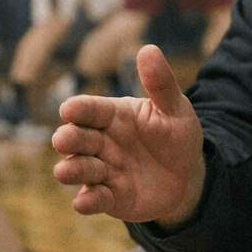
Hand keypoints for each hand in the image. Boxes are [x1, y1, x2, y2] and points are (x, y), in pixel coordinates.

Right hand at [51, 44, 205, 226]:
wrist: (187, 176)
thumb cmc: (176, 136)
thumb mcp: (175, 109)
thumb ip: (161, 84)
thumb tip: (148, 48)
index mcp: (114, 115)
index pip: (92, 110)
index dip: (79, 109)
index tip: (68, 109)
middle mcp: (102, 142)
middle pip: (78, 139)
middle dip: (69, 139)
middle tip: (64, 139)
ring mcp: (104, 170)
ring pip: (80, 169)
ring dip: (72, 170)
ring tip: (65, 171)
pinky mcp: (110, 198)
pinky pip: (96, 199)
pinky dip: (87, 201)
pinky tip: (83, 202)